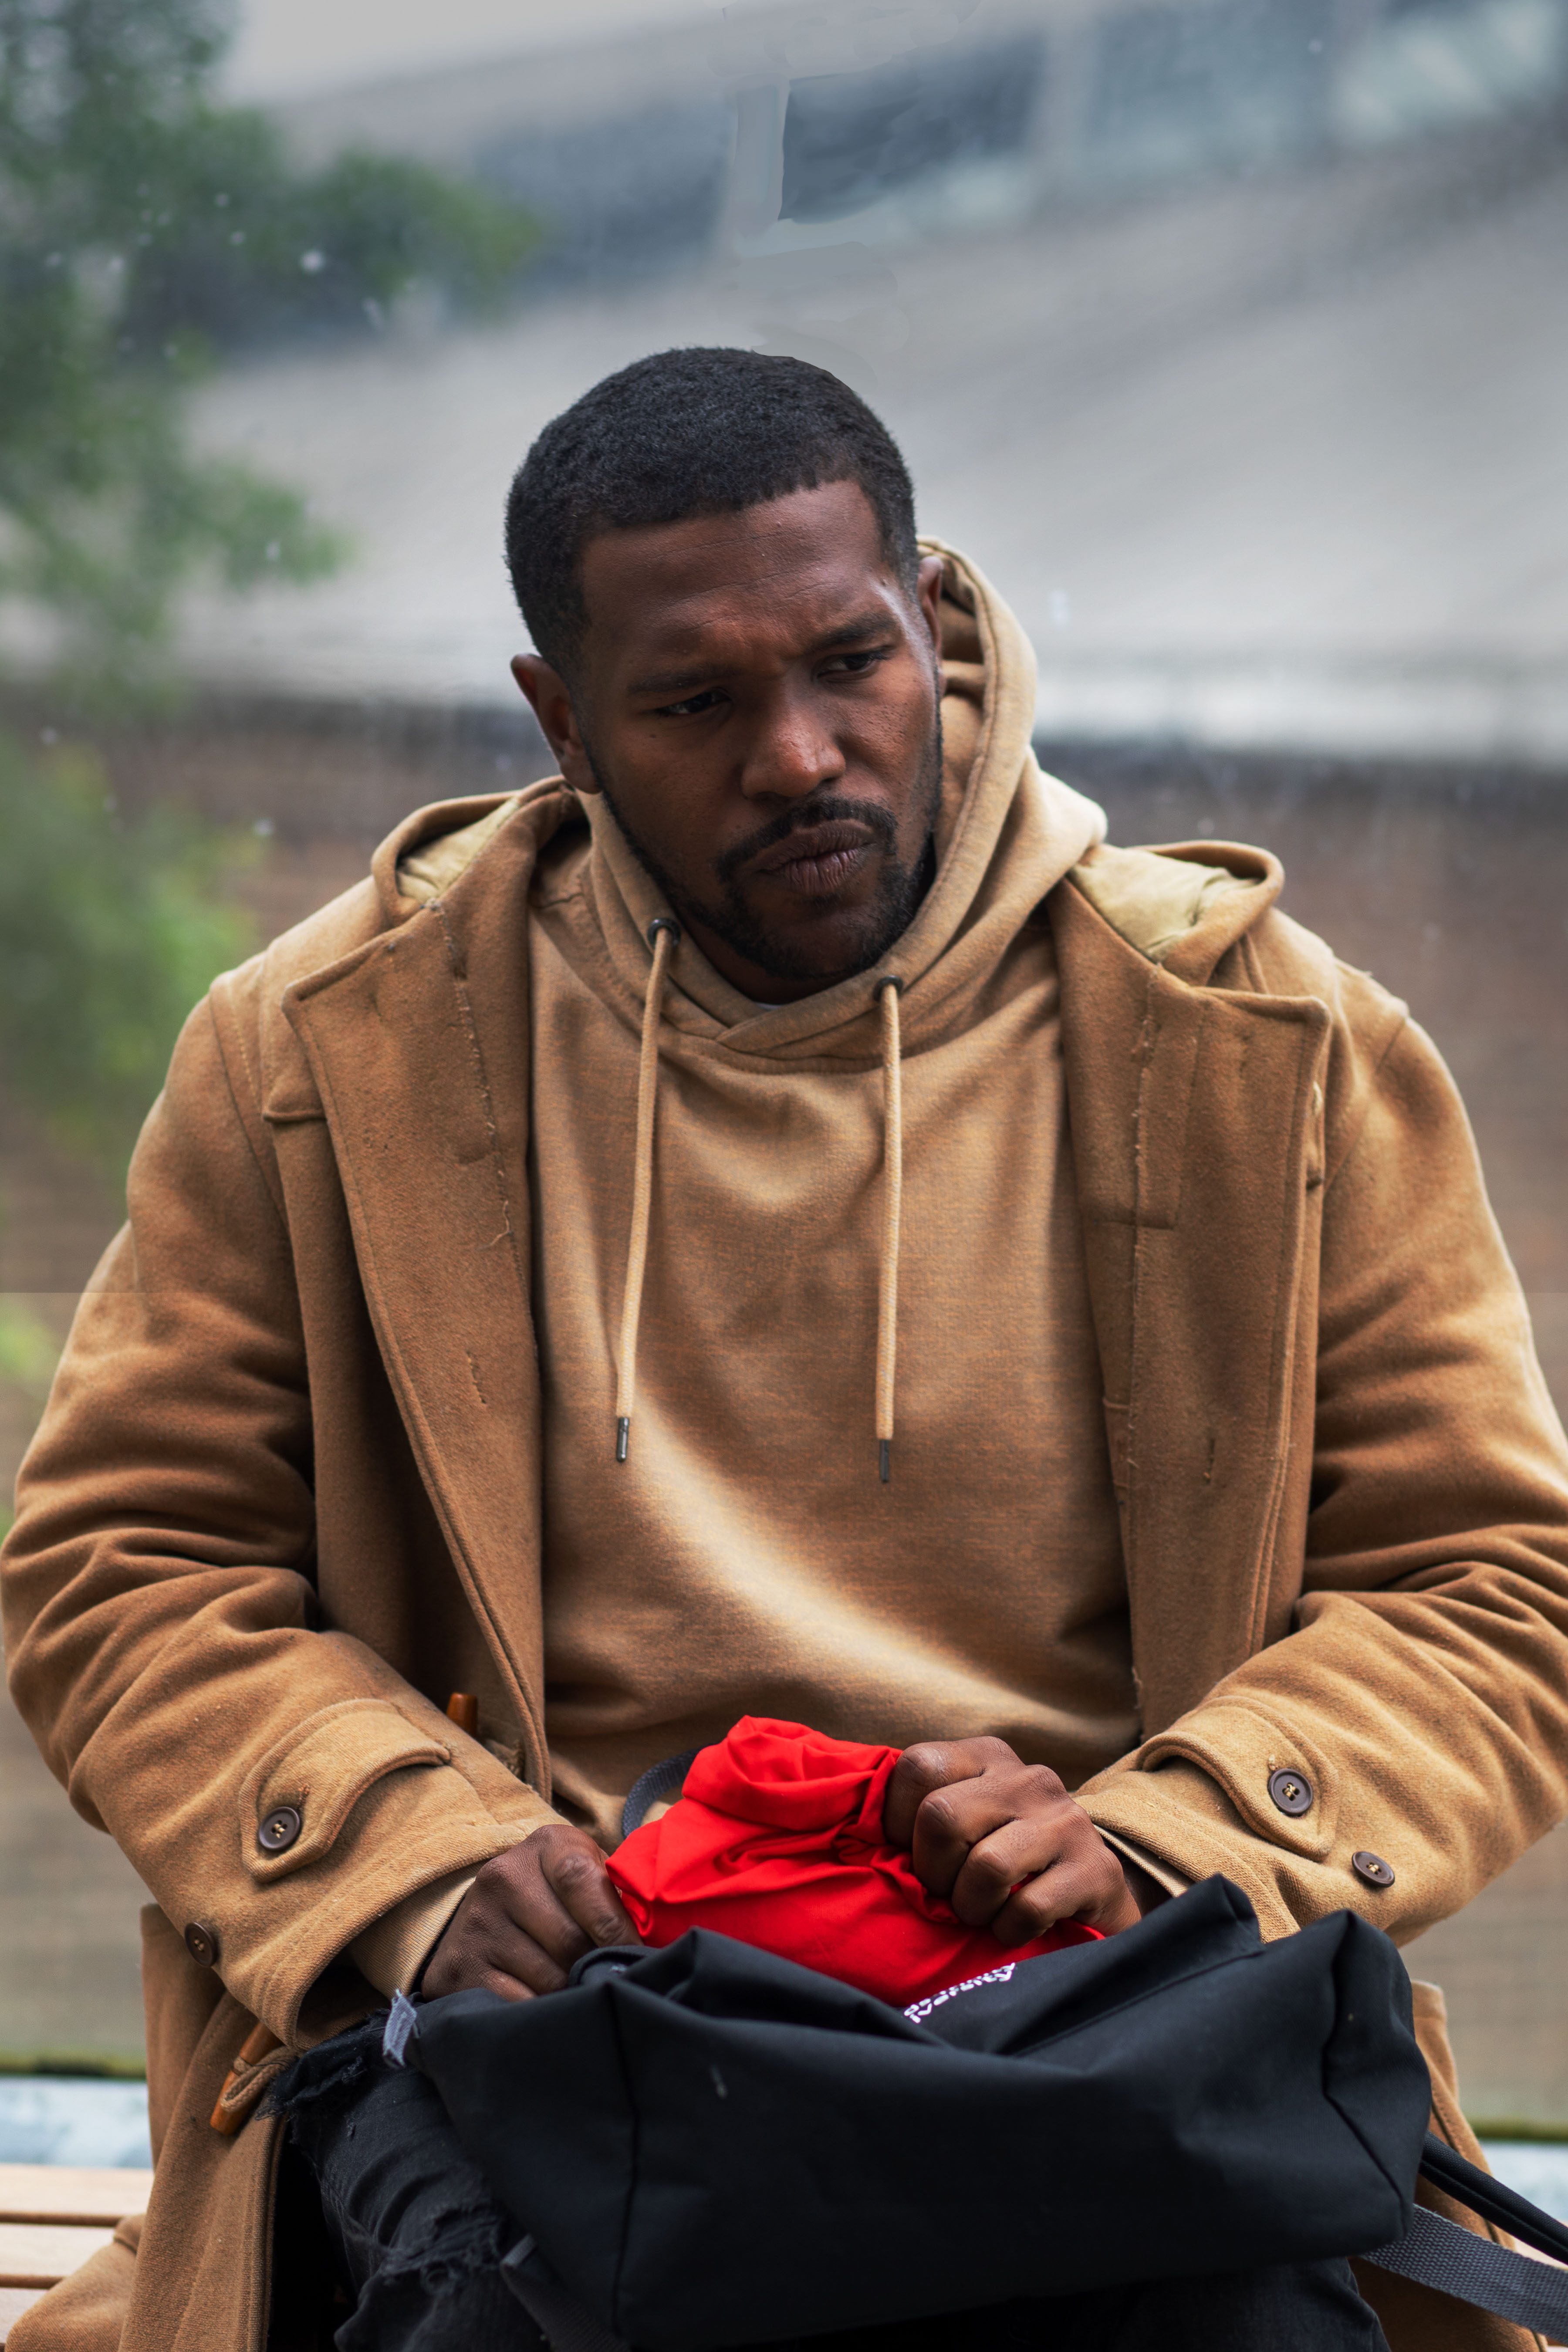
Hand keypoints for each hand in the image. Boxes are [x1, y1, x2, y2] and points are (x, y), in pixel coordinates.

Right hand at [422, 1824, 640, 1999]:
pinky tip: (548, 2008)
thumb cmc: (557, 1894)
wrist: (487, 1914)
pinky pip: (515, 2004)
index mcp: (545, 1847)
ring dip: (572, 1994)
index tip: (638, 1957)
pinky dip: (540, 2012)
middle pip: (567, 1940)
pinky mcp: (458, 1968)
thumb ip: (617, 1893)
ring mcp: (477, 1924)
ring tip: (581, 1993)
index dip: (615, 1928)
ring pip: (545, 1978)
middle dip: (595, 1968)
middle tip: (611, 1982)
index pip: (582, 1882)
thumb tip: (657, 1938)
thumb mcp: (586, 1872)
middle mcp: (503, 1878)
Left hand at [884, 1736, 1143, 1942]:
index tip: (911, 1852)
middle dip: (933, 1871)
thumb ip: (919, 1812)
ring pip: (987, 1865)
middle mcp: (1028, 1778)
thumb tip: (855, 1831)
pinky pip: (1026, 1909)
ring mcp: (1065, 1821)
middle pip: (942, 1817)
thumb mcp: (965, 1818)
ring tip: (981, 1911)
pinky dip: (1007, 1931)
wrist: (1092, 1891)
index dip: (898, 1820)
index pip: (917, 1766)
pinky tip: (1013, 1926)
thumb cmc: (1005, 1857)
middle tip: (947, 1891)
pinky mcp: (1094, 1869)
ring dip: (971, 1906)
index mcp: (988, 1756)